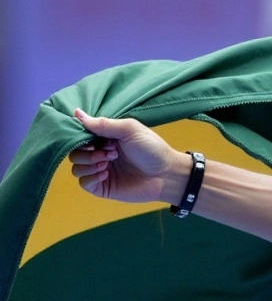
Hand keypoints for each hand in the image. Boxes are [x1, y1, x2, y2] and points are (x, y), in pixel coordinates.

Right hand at [69, 110, 187, 203]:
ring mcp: (101, 171)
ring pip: (76, 168)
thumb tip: (77, 113)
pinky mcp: (103, 187)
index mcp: (105, 139)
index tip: (99, 140)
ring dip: (88, 163)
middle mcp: (100, 154)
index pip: (80, 137)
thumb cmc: (153, 149)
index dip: (84, 138)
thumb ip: (103, 124)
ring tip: (108, 162)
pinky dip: (90, 177)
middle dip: (88, 152)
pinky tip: (105, 173)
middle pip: (75, 153)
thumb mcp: (129, 130)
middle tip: (111, 152)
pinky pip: (83, 183)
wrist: (167, 174)